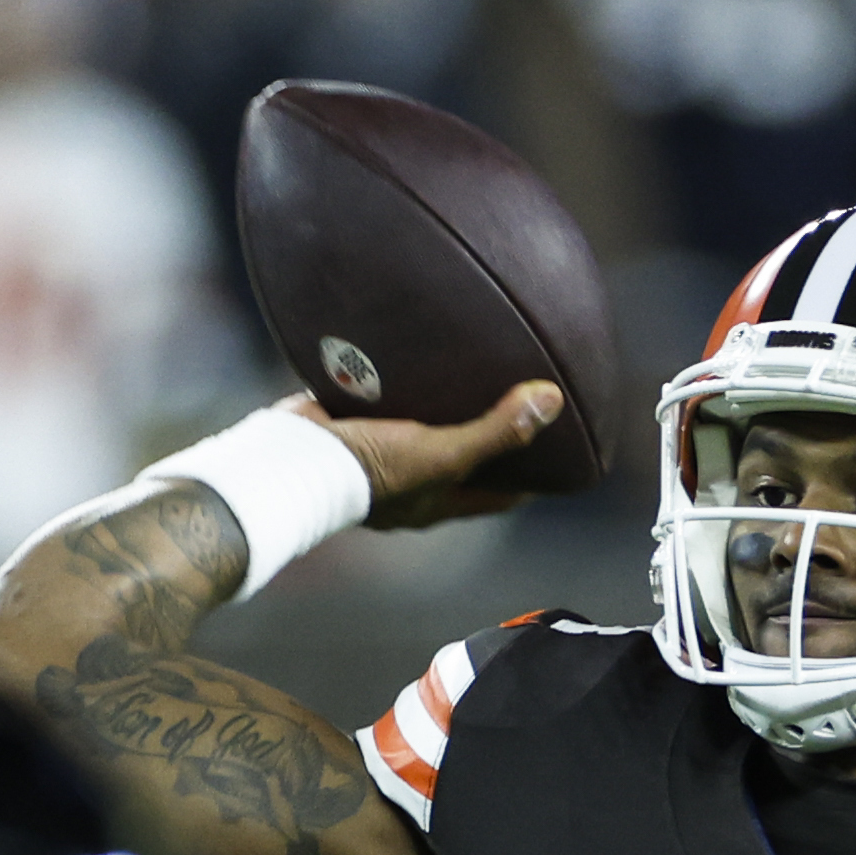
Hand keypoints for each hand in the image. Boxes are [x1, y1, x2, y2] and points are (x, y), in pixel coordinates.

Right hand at [290, 381, 560, 530]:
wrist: (293, 458)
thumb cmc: (372, 469)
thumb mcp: (443, 453)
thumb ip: (496, 432)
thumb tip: (553, 401)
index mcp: (438, 501)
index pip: (500, 494)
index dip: (533, 476)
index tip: (562, 452)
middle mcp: (412, 483)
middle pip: (464, 461)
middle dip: (491, 437)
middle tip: (522, 399)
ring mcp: (379, 455)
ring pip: (424, 430)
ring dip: (445, 406)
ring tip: (473, 367)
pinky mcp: (351, 425)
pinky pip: (385, 403)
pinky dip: (403, 384)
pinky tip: (416, 353)